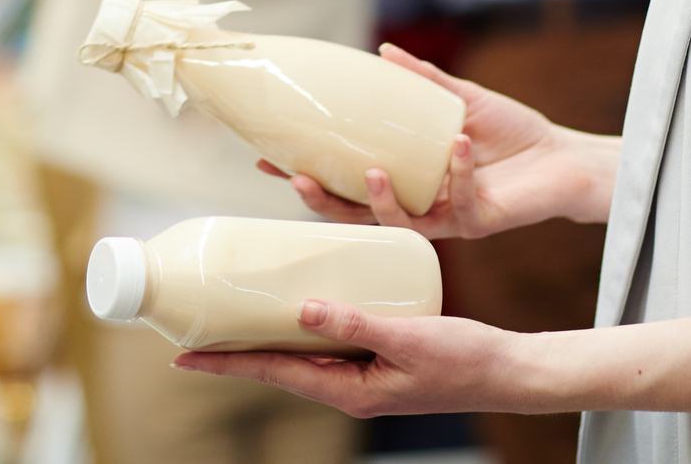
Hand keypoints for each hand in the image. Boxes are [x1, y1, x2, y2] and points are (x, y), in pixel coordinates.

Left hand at [175, 300, 549, 416]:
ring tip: (231, 309)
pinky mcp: (376, 354)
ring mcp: (362, 372)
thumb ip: (357, 323)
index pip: (274, 372)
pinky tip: (295, 300)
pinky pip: (328, 339)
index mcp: (349, 390)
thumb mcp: (409, 338)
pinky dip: (303, 321)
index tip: (183, 354)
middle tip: (195, 323)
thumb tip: (302, 307)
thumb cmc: (465, 360)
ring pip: (301, 350)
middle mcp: (348, 384)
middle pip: (278, 363)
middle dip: (235, 347)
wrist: (508, 370)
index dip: (227, 362)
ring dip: (267, 332)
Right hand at [257, 43, 618, 236]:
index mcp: (404, 178)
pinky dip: (460, 170)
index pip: (343, 181)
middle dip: (325, 202)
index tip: (267, 160)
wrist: (561, 158)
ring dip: (381, 199)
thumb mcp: (460, 100)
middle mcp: (417, 204)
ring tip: (371, 170)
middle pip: (356, 214)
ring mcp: (445, 218)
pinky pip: (461, 200)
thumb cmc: (511, 133)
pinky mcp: (479, 223)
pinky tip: (460, 143)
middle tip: (300, 179)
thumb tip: (384, 49)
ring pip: (399, 221)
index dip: (307, 175)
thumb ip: (423, 81)